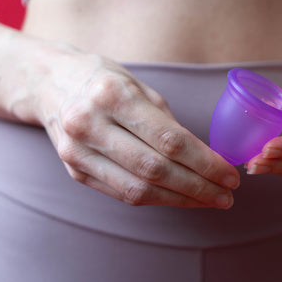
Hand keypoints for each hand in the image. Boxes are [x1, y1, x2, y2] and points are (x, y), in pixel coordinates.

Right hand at [33, 43, 238, 207]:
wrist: (50, 83)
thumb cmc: (104, 80)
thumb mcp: (139, 87)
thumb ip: (168, 123)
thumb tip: (204, 157)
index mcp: (113, 96)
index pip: (170, 140)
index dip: (205, 163)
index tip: (230, 176)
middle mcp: (90, 125)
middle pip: (156, 169)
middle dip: (198, 187)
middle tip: (227, 196)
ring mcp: (78, 152)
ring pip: (138, 189)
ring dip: (180, 200)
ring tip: (209, 201)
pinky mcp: (74, 171)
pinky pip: (122, 194)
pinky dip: (156, 199)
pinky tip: (179, 198)